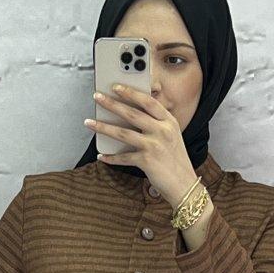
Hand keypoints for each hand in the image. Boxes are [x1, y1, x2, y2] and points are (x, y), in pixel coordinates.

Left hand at [85, 85, 199, 209]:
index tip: (116, 87)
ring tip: (89, 122)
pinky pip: (123, 157)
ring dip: (103, 127)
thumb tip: (129, 115)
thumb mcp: (172, 137)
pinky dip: (111, 157)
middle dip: (112, 104)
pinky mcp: (147, 161)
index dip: (131, 92)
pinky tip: (101, 155)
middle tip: (97, 97)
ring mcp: (154, 146)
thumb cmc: (175, 161)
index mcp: (169, 121)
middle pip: (132, 113)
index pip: (148, 101)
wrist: (184, 185)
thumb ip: (156, 124)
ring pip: (123, 133)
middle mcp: (162, 131)